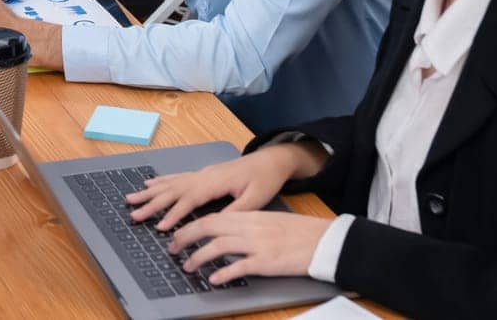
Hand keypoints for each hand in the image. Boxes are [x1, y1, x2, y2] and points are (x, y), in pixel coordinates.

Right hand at [126, 145, 309, 230]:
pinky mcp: (203, 174)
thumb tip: (214, 223)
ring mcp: (202, 173)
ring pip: (171, 183)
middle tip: (134, 214)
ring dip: (150, 192)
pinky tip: (150, 184)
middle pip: (173, 190)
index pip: (189, 199)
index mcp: (215, 181)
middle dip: (152, 203)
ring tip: (131, 198)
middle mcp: (204, 175)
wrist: (270, 160)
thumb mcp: (257, 199)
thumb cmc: (265, 179)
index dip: (174, 214)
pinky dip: (161, 181)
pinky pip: (177, 177)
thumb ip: (236, 211)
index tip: (161, 227)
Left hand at [167, 210, 332, 284]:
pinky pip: (240, 266)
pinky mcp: (267, 261)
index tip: (178, 233)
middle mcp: (250, 227)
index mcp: (250, 215)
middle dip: (185, 237)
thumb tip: (225, 233)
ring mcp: (258, 244)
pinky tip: (214, 279)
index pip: (212, 217)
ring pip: (218, 246)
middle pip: (208, 227)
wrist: (324, 240)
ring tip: (187, 266)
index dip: (191, 225)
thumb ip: (247, 224)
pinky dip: (224, 272)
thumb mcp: (269, 221)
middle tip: (172, 248)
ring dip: (198, 256)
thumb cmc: (298, 232)